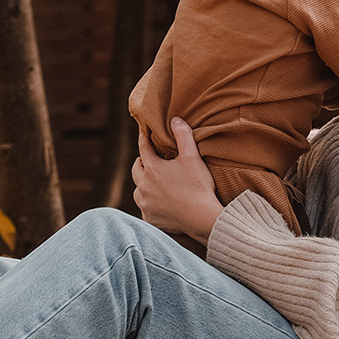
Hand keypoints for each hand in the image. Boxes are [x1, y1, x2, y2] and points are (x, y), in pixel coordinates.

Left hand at [132, 119, 224, 241]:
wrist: (202, 218)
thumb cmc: (198, 187)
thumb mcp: (193, 157)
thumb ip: (183, 136)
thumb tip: (175, 119)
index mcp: (152, 168)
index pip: (143, 147)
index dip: (144, 138)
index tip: (143, 132)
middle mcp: (143, 185)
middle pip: (136, 169)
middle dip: (141, 163)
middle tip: (148, 160)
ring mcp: (145, 203)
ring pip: (138, 190)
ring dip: (143, 185)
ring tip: (152, 184)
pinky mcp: (149, 218)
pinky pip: (145, 209)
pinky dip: (150, 205)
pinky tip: (158, 204)